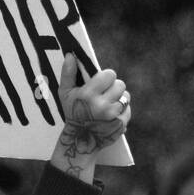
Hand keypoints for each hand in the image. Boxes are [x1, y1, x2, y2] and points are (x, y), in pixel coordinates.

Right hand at [53, 53, 130, 174]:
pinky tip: (111, 114)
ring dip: (119, 98)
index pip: (109, 74)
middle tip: (104, 94)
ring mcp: (113, 115)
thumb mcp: (65, 93)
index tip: (100, 82)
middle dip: (113, 87)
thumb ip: (67, 73)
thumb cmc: (71, 111)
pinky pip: (128, 109)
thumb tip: (71, 55)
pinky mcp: (121, 124)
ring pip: (126, 96)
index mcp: (88, 94)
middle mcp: (102, 105)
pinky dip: (122, 110)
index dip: (105, 76)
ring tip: (107, 104)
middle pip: (120, 84)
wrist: (80, 139)